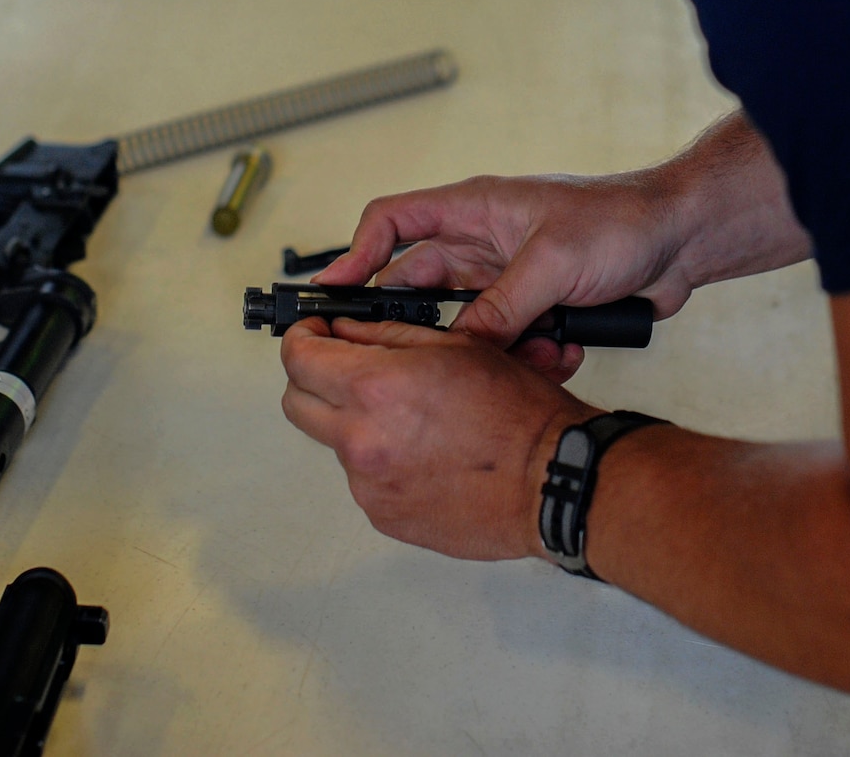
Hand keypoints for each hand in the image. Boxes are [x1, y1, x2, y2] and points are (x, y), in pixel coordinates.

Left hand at [280, 316, 597, 559]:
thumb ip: (388, 336)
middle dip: (313, 380)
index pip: (297, 358)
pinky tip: (427, 454)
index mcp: (377, 388)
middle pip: (296, 404)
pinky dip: (384, 463)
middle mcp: (363, 440)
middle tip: (345, 370)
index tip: (313, 336)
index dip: (301, 339)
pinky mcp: (384, 516)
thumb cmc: (520, 414)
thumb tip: (344, 332)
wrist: (552, 482)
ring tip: (414, 419)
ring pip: (336, 443)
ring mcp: (369, 485)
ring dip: (358, 424)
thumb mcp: (459, 347)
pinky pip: (365, 480)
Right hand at [315, 112, 811, 377]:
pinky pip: (510, 343)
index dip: (357, 254)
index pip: (393, 221)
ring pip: (469, 326)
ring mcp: (510, 277)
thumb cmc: (620, 220)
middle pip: (421, 285)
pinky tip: (560, 355)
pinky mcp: (538, 308)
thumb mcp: (552, 262)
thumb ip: (501, 307)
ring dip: (489, 349)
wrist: (683, 240)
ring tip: (521, 354)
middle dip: (422, 325)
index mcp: (474, 209)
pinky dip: (529, 357)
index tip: (333, 295)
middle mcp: (483, 243)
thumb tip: (460, 348)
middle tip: (408, 359)